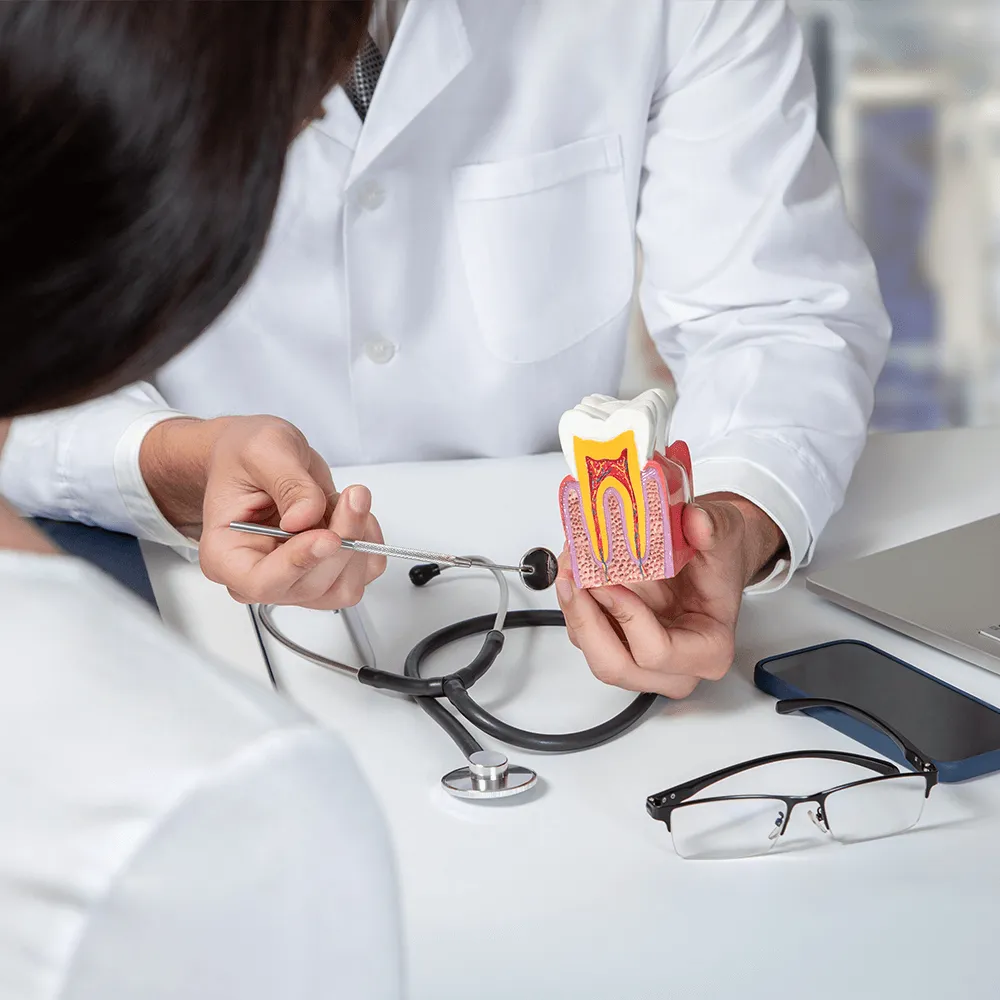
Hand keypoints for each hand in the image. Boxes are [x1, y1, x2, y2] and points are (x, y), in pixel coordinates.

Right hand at [140, 415, 385, 608]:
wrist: (260, 459)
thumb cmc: (245, 457)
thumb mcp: (263, 451)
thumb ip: (288, 483)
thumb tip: (306, 516)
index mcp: (225, 555)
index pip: (262, 582)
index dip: (299, 564)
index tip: (328, 537)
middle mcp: (260, 575)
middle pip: (311, 586)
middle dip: (342, 541)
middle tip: (354, 496)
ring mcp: (296, 577)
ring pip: (342, 587)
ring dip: (358, 542)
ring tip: (346, 500)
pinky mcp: (326, 570)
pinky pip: (363, 572)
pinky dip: (369, 541)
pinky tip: (351, 512)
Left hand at [555, 494, 784, 697]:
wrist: (711, 557)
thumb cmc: (719, 558)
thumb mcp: (725, 534)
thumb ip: (713, 528)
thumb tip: (696, 522)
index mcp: (709, 650)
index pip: (657, 652)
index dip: (627, 618)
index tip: (609, 583)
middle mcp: (674, 666)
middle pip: (615, 666)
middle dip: (586, 621)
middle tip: (574, 578)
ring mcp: (642, 658)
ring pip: (592, 651)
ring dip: (574, 609)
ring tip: (570, 566)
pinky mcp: (618, 642)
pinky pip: (585, 635)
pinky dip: (574, 603)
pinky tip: (574, 571)